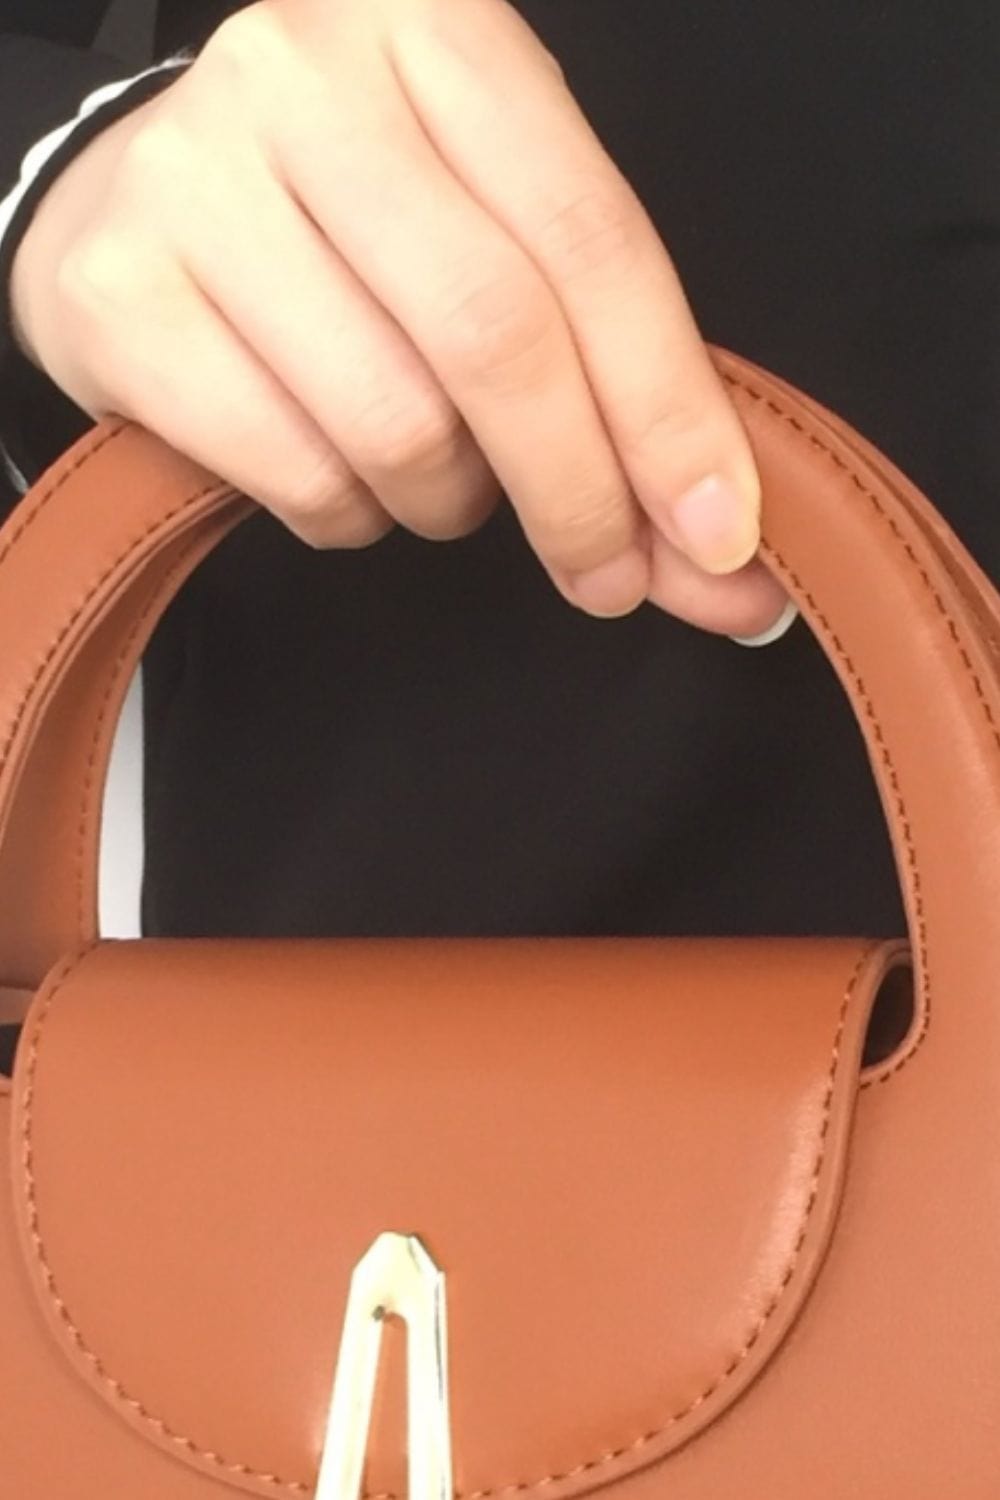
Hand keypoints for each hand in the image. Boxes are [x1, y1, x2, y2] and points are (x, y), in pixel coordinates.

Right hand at [10, 0, 788, 636]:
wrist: (138, 201)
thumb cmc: (349, 218)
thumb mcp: (492, 227)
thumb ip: (609, 371)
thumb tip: (714, 554)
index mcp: (437, 30)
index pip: (589, 239)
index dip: (668, 407)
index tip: (719, 533)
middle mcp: (306, 78)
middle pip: (495, 335)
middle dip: (578, 491)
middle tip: (610, 575)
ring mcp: (196, 181)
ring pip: (396, 423)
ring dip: (450, 498)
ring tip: (438, 474)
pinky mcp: (123, 295)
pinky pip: (298, 473)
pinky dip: (352, 514)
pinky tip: (344, 470)